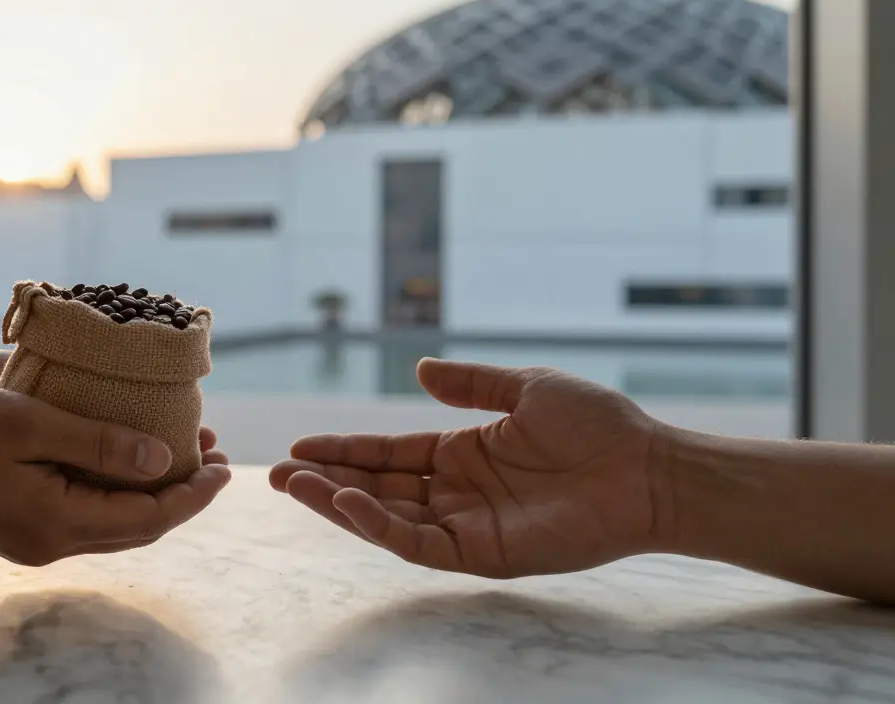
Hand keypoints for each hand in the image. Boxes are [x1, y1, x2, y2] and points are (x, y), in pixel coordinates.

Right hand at [0, 384, 230, 564]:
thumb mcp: (29, 423)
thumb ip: (98, 444)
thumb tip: (162, 462)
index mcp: (55, 523)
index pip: (148, 518)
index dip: (193, 493)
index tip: (226, 464)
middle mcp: (49, 544)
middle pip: (138, 529)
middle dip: (182, 495)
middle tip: (217, 457)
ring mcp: (34, 542)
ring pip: (114, 525)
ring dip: (152, 493)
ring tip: (186, 454)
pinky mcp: (21, 528)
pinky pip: (88, 516)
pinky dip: (119, 492)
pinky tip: (129, 460)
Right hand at [270, 359, 664, 578]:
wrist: (648, 467)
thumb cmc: (597, 425)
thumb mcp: (526, 389)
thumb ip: (470, 384)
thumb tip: (418, 372)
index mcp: (463, 453)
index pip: (389, 455)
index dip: (345, 451)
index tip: (301, 444)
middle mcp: (457, 493)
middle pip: (377, 489)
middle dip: (327, 481)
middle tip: (278, 473)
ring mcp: (467, 525)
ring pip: (388, 519)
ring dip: (340, 504)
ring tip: (296, 485)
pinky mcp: (483, 553)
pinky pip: (419, 544)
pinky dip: (381, 527)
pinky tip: (349, 505)